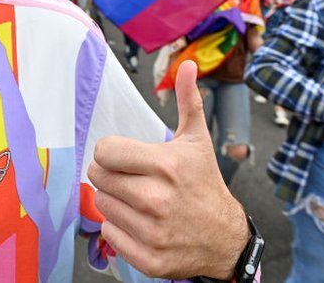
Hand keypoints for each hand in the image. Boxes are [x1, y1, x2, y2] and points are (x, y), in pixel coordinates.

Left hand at [87, 60, 247, 278]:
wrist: (225, 238)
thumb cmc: (205, 184)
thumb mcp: (197, 140)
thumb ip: (188, 100)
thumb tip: (187, 65)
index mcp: (166, 166)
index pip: (105, 151)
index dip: (111, 152)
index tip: (125, 157)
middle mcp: (157, 199)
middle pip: (98, 177)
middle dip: (110, 174)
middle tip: (131, 178)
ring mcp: (152, 231)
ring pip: (101, 205)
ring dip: (114, 201)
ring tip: (138, 200)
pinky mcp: (149, 258)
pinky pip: (108, 235)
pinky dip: (119, 229)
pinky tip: (139, 222)